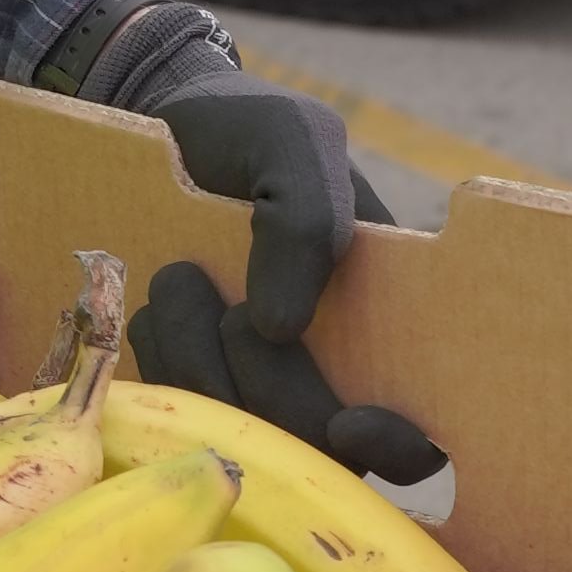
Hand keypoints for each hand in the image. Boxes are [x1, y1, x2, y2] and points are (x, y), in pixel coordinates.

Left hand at [73, 5, 456, 519]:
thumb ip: (309, 216)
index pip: (413, 439)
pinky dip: (159, 362)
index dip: (392, 450)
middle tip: (230, 308)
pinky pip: (173, 412)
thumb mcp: (293, 137)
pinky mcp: (189, 382)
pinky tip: (157, 304)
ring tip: (179, 277)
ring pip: (235, 438)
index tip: (348, 422)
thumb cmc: (246, 127)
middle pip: (312, 448)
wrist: (163, 121)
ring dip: (197, 361)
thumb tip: (282, 328)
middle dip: (266, 385)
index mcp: (383, 319)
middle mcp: (326, 371)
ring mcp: (253, 385)